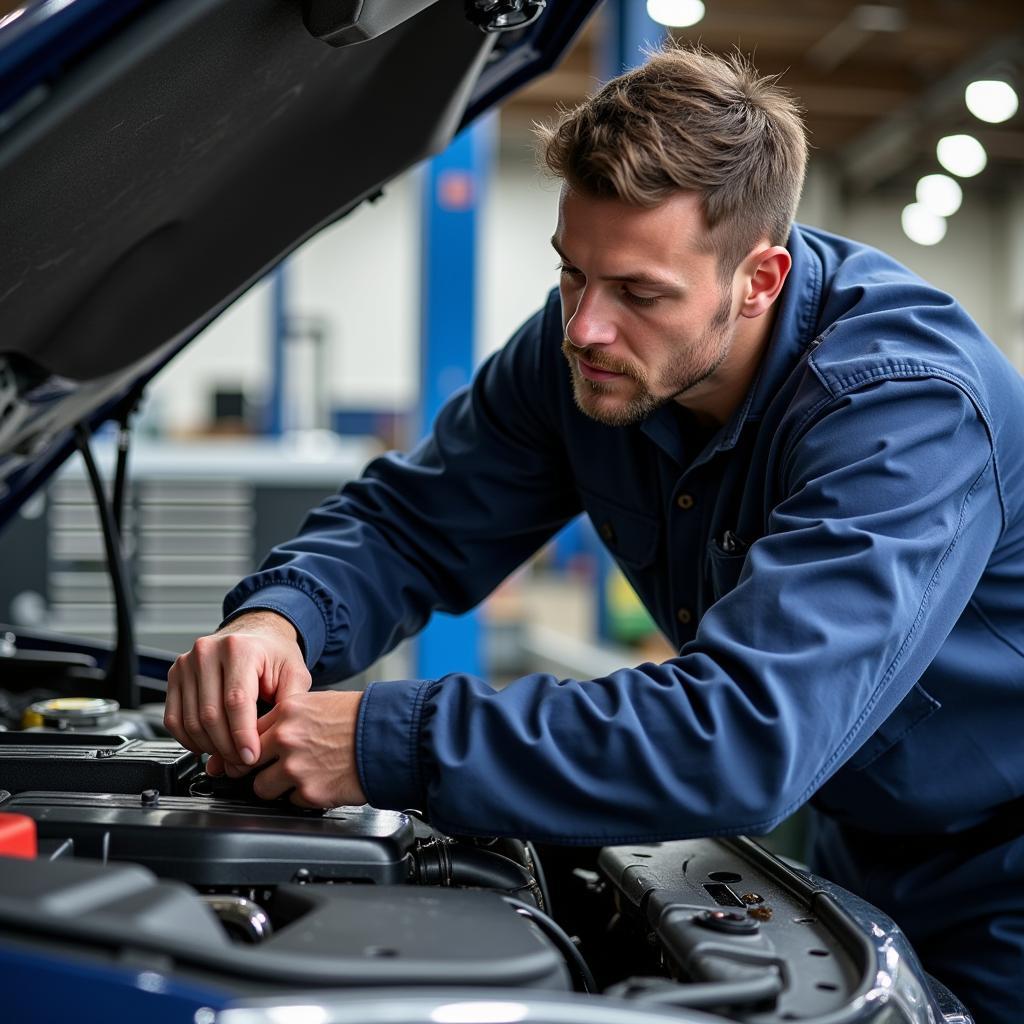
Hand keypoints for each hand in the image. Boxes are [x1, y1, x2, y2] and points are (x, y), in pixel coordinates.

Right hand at [165, 611, 310, 774]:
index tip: (251, 756)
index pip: (236, 701)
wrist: (254, 636)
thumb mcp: (294, 673)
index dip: (243, 735)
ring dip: (209, 747)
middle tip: (242, 762)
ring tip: (229, 755)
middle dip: (227, 747)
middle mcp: (207, 652)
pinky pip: (174, 719)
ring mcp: (187, 663)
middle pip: (210, 715)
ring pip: (190, 721)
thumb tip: (273, 739)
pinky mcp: (174, 676)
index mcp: (240, 648)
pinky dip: (189, 740)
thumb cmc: (273, 655)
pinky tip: (208, 744)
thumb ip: (288, 704)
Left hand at [248, 690, 366, 808]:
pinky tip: (320, 783)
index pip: (248, 731)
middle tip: (268, 768)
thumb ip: (294, 717)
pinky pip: (291, 801)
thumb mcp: (322, 702)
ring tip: (297, 779)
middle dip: (256, 767)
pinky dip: (303, 797)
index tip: (254, 752)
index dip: (252, 744)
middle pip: (247, 761)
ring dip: (276, 787)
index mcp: (288, 712)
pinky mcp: (310, 793)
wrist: (390, 738)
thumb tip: (277, 730)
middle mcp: (286, 739)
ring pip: (262, 787)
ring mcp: (295, 768)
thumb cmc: (363, 718)